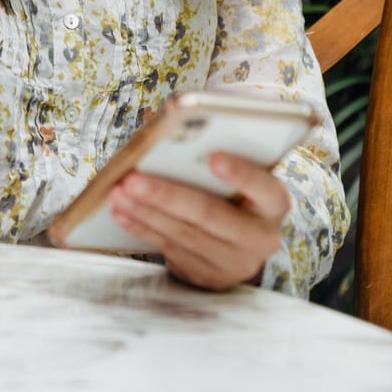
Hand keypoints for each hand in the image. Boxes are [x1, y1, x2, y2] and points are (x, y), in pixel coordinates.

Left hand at [108, 153, 289, 290]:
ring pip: (185, 234)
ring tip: (119, 191)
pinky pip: (170, 249)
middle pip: (212, 215)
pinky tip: (121, 211)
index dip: (241, 174)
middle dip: (168, 195)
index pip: (264, 188)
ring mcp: (235, 262)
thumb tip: (181, 115)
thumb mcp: (239, 166)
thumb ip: (221, 142)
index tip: (214, 158)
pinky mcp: (208, 275)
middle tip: (133, 178)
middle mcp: (260, 236)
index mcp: (273, 202)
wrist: (238, 238)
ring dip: (146, 211)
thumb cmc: (233, 187)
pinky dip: (142, 228)